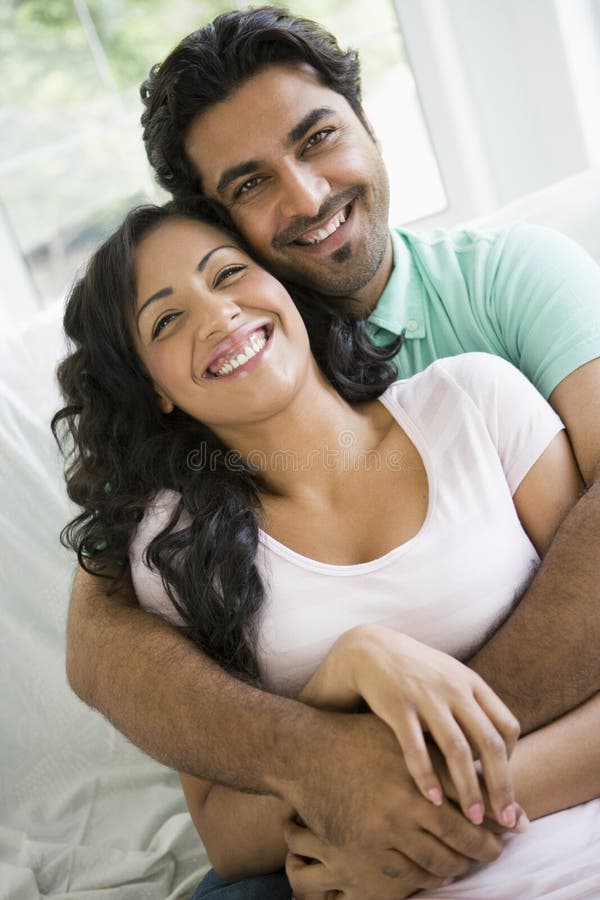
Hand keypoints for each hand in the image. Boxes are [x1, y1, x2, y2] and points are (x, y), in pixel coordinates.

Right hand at [287, 714, 503, 886]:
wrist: (308, 753)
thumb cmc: (357, 738)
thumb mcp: (403, 735)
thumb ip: (437, 750)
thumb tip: (480, 766)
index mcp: (424, 766)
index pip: (475, 798)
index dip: (499, 814)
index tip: (517, 824)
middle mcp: (411, 798)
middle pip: (465, 835)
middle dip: (488, 848)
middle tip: (499, 852)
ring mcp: (390, 826)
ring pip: (440, 861)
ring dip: (461, 867)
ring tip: (470, 864)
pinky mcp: (369, 847)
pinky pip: (410, 873)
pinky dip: (430, 878)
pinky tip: (439, 874)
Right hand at [309, 625, 519, 827]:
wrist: (370, 649)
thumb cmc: (415, 671)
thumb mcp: (450, 677)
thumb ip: (474, 707)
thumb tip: (497, 751)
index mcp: (471, 683)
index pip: (507, 727)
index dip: (510, 761)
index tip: (503, 787)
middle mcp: (454, 688)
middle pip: (489, 743)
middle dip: (501, 786)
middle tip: (507, 820)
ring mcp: (426, 696)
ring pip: (458, 750)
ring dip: (468, 789)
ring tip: (474, 819)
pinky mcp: (397, 705)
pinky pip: (417, 748)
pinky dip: (427, 776)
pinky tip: (433, 800)